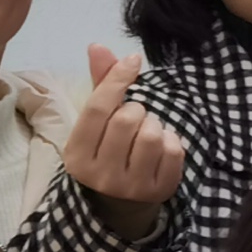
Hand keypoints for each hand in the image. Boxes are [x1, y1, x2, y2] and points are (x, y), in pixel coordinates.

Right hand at [65, 45, 188, 241]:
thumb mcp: (95, 125)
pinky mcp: (159, 191)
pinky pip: (174, 149)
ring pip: (152, 133)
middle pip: (128, 118)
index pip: (98, 108)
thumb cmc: (106, 153)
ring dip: (155, 124)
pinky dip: (171, 140)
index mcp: (77, 154)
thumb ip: (99, 85)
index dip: (117, 79)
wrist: (120, 206)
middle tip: (135, 117)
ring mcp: (131, 186)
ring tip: (147, 132)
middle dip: (137, 109)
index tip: (133, 63)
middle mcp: (101, 173)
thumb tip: (98, 46)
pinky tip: (161, 147)